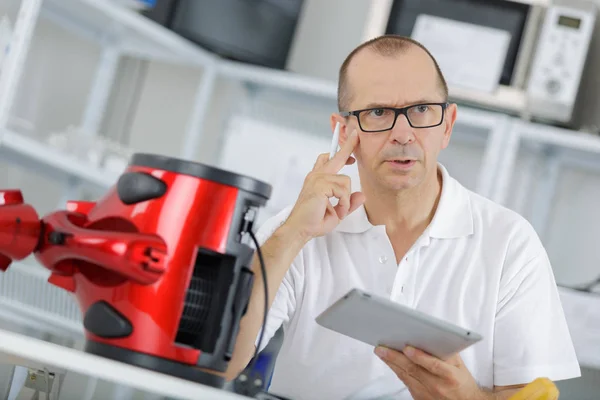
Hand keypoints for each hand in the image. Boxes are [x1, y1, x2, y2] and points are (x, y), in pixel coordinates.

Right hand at [284, 129, 364, 240]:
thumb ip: (349, 203)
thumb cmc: (313, 221)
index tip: (349, 140)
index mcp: (318, 179)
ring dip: (345, 199)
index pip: (328, 159)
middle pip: (336, 156)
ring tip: (337, 210)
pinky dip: (343, 203)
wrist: (300, 229)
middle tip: (355, 134)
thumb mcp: (337, 211)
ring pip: (346, 181)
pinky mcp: (320, 185)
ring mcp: (317, 179)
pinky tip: (336, 210)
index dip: (339, 150)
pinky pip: (343, 190)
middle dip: (348, 145)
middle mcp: (317, 176)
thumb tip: (361, 195)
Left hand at [375, 346, 489, 399]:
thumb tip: (432, 336)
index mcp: (450, 376)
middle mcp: (437, 386)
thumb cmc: (462, 383)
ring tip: (381, 352)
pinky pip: (406, 383)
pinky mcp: (419, 399)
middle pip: (413, 370)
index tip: (407, 348)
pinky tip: (390, 362)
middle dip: (395, 358)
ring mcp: (427, 394)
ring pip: (405, 377)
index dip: (419, 356)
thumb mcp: (460, 366)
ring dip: (391, 363)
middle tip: (381, 348)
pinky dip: (397, 371)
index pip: (433, 365)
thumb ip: (448, 352)